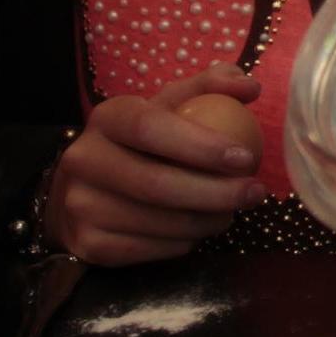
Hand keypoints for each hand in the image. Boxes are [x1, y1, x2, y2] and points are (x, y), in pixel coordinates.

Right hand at [44, 63, 267, 265]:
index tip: (246, 158)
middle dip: (217, 193)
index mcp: (107, 118)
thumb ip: (211, 87)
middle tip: (254, 194)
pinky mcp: (86, 243)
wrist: (85, 188)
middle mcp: (83, 160)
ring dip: (206, 221)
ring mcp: (80, 205)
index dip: (202, 145)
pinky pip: (147, 249)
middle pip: (156, 183)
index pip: (152, 128)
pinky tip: (198, 229)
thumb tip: (250, 88)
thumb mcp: (171, 105)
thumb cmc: (145, 141)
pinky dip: (182, 242)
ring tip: (231, 212)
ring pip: (156, 222)